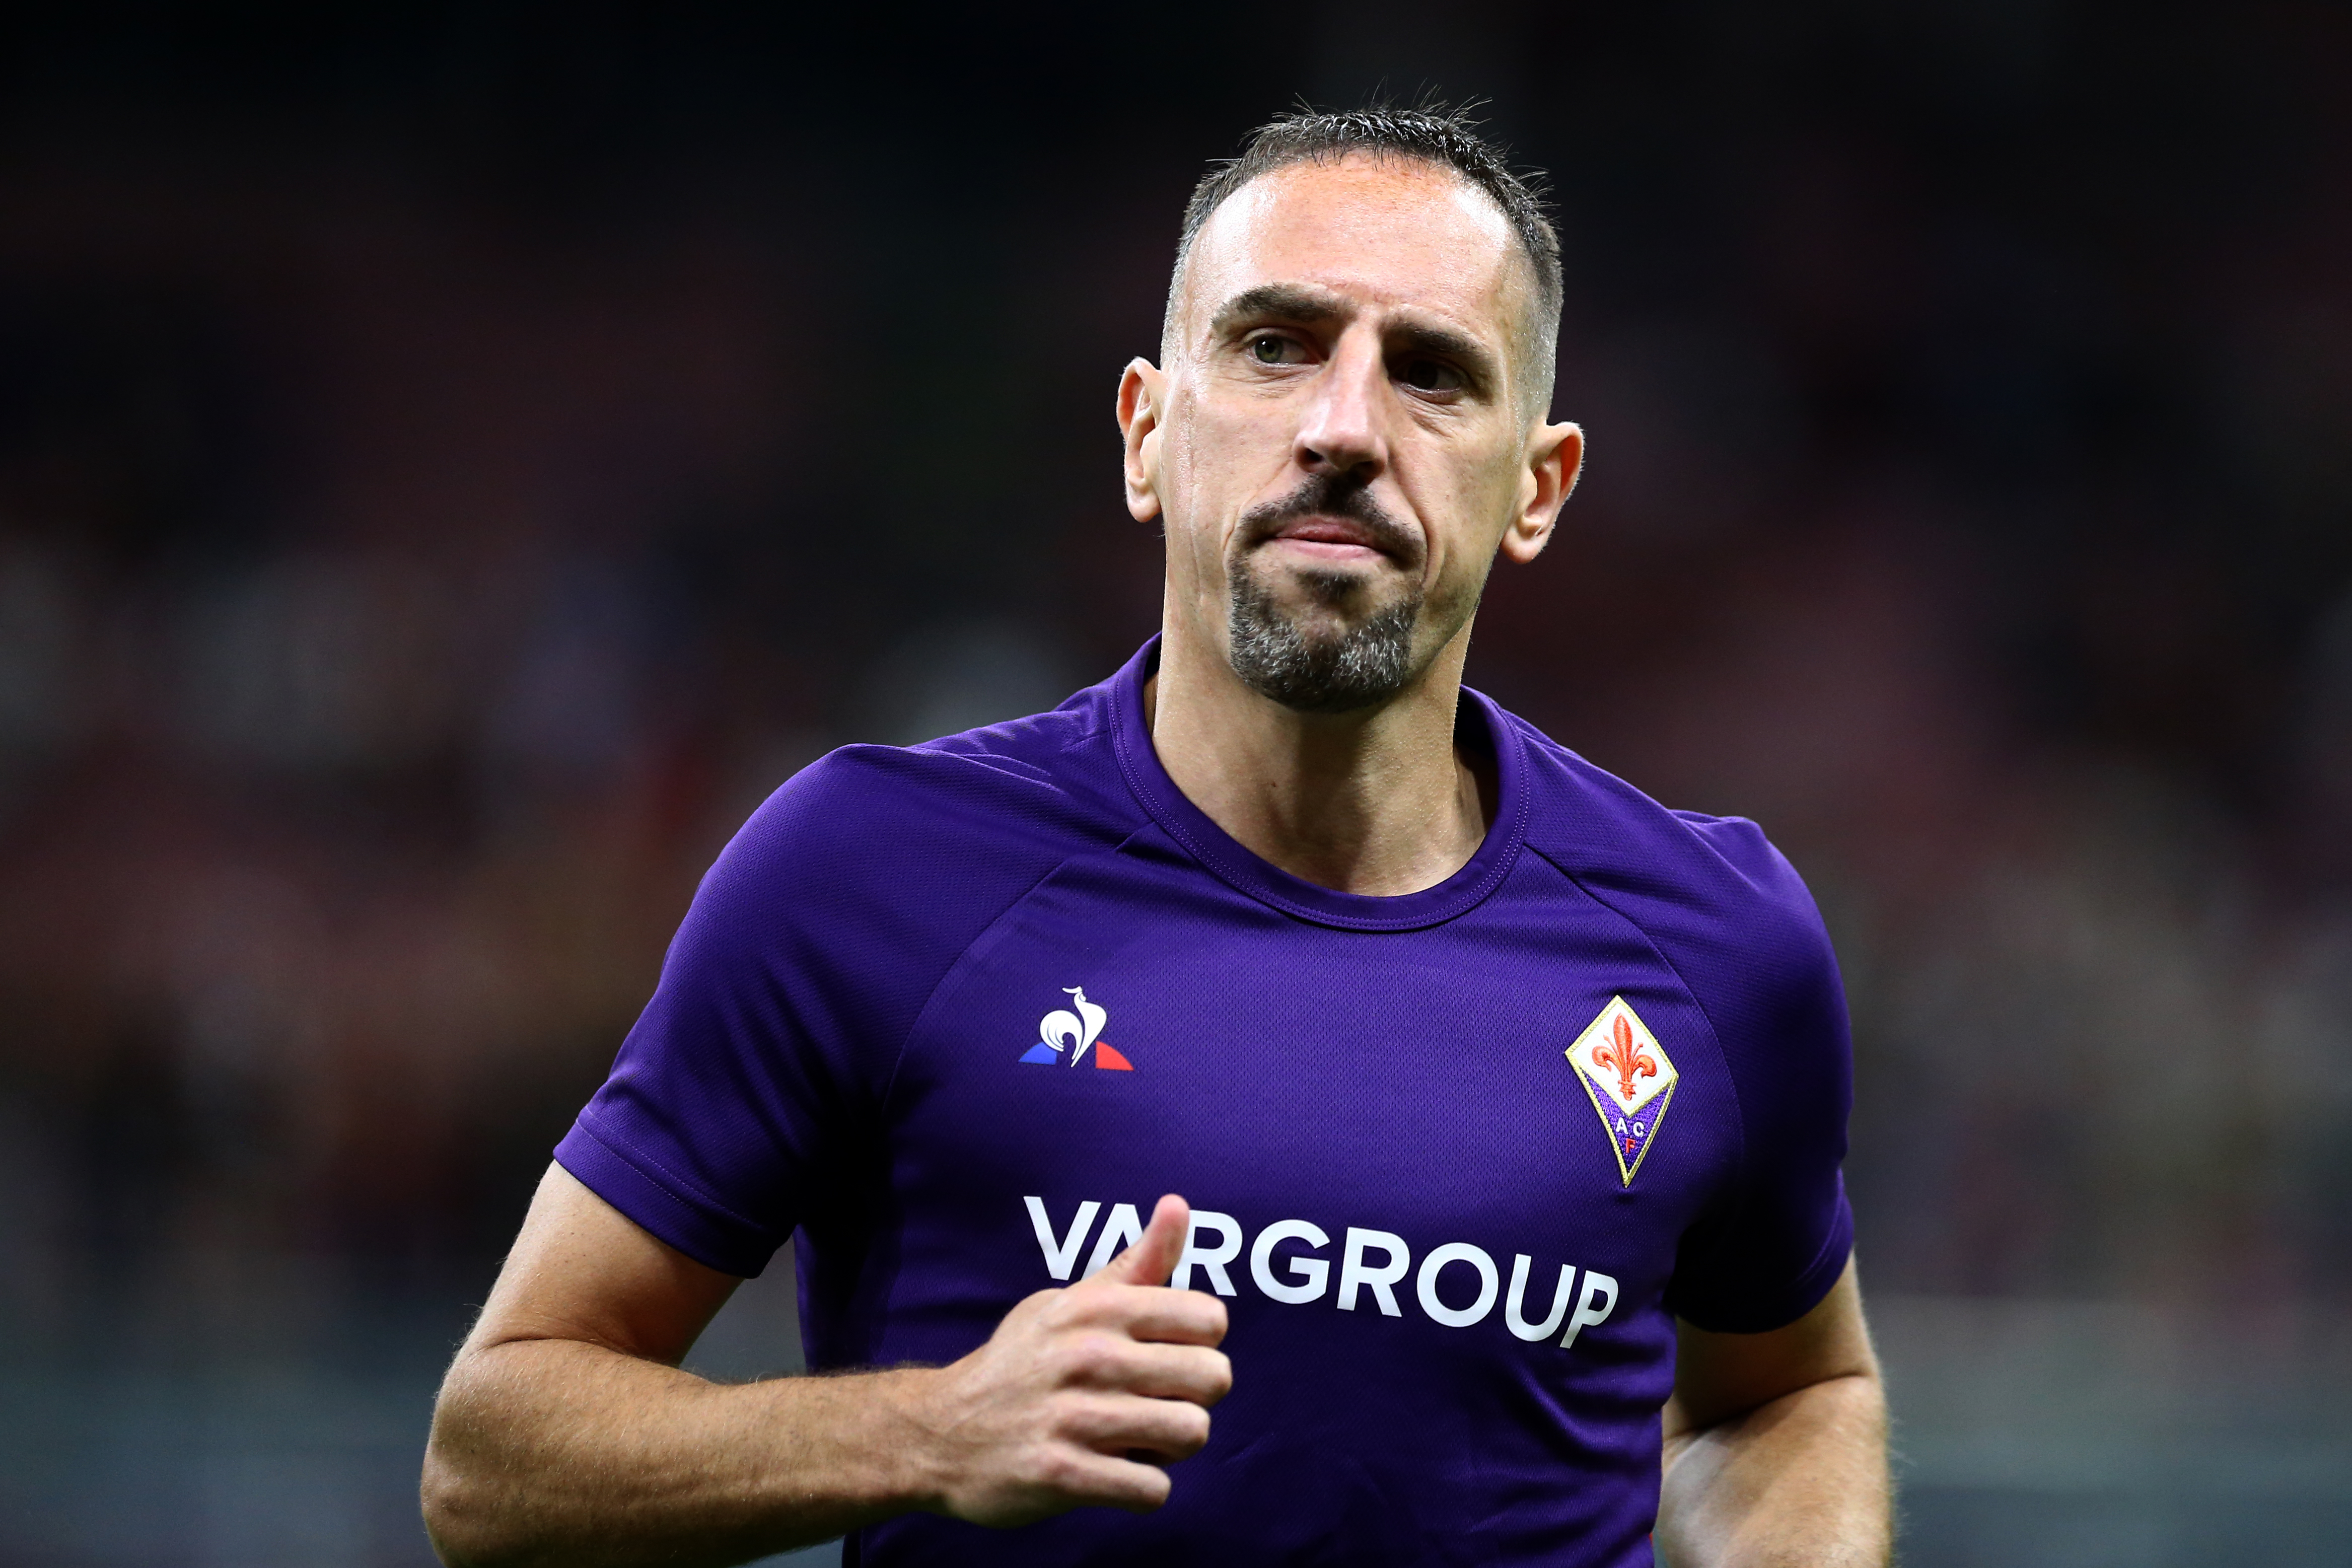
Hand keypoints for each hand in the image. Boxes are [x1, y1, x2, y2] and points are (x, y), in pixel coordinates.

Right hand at [900, 1194, 1232, 1527]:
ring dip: (1172, 1447)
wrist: (939, 1432)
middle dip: (1195, 1399)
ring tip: (1137, 1440)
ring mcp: (1074, 1417)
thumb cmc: (1021, 1362)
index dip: (1201, 1345)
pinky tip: (1113, 1474)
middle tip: (1157, 1404)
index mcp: (1096, 1308)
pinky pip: (1152, 1491)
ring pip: (1192, 1433)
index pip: (1210, 1319)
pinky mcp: (1062, 1474)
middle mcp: (1088, 1355)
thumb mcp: (1070, 1302)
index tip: (1168, 1357)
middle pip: (1213, 1378)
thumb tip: (1178, 1204)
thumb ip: (1136, 1264)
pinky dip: (1143, 1490)